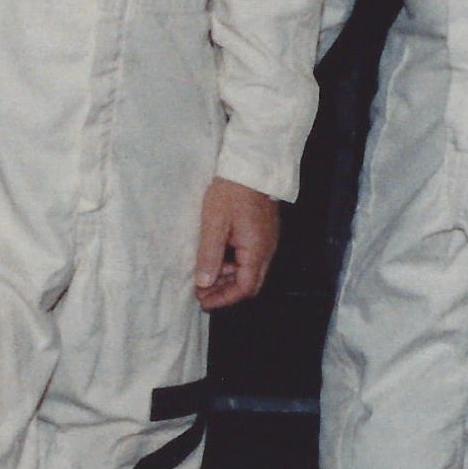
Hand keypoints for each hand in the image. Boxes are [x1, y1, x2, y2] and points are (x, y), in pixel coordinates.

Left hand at [194, 178, 280, 310]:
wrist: (250, 166)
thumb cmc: (231, 192)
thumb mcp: (214, 223)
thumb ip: (209, 255)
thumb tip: (204, 283)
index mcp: (257, 251)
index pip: (245, 288)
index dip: (224, 299)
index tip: (203, 301)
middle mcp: (267, 250)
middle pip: (249, 283)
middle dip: (225, 291)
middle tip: (201, 292)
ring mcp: (267, 241)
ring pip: (249, 271)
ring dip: (227, 277)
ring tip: (204, 276)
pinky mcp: (263, 233)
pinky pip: (250, 257)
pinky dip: (232, 264)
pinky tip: (216, 258)